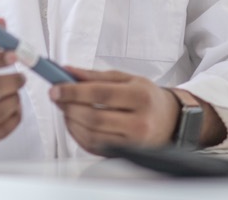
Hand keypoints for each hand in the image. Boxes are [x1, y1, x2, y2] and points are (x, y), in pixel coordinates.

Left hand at [48, 67, 178, 154]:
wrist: (171, 122)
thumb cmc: (147, 98)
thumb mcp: (127, 79)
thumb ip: (95, 75)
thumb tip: (67, 71)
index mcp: (140, 96)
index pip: (100, 94)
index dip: (73, 91)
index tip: (56, 88)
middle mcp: (139, 122)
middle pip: (93, 117)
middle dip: (69, 106)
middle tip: (57, 97)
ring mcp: (133, 143)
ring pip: (91, 135)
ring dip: (70, 121)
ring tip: (65, 108)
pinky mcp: (125, 155)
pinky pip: (94, 147)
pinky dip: (78, 135)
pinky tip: (74, 122)